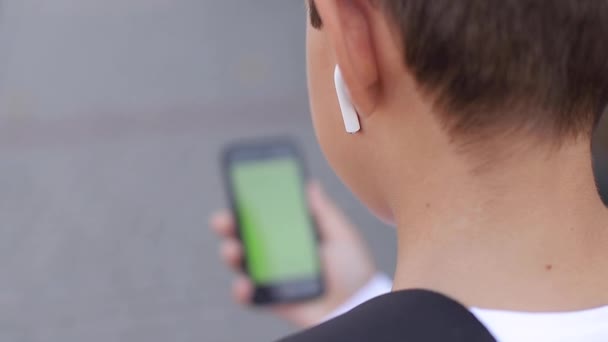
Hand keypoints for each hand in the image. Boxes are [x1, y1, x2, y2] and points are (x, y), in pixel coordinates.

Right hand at [210, 182, 375, 327]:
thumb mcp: (342, 235)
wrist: (358, 307)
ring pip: (241, 262)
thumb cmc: (354, 271)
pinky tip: (245, 284)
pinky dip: (241, 290)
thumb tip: (309, 184)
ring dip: (230, 253)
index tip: (237, 188)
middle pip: (246, 235)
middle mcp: (278, 252)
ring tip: (233, 250)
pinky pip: (248, 295)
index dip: (249, 203)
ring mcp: (272, 276)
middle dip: (228, 224)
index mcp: (294, 233)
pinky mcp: (271, 300)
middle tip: (222, 220)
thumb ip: (324, 212)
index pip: (266, 215)